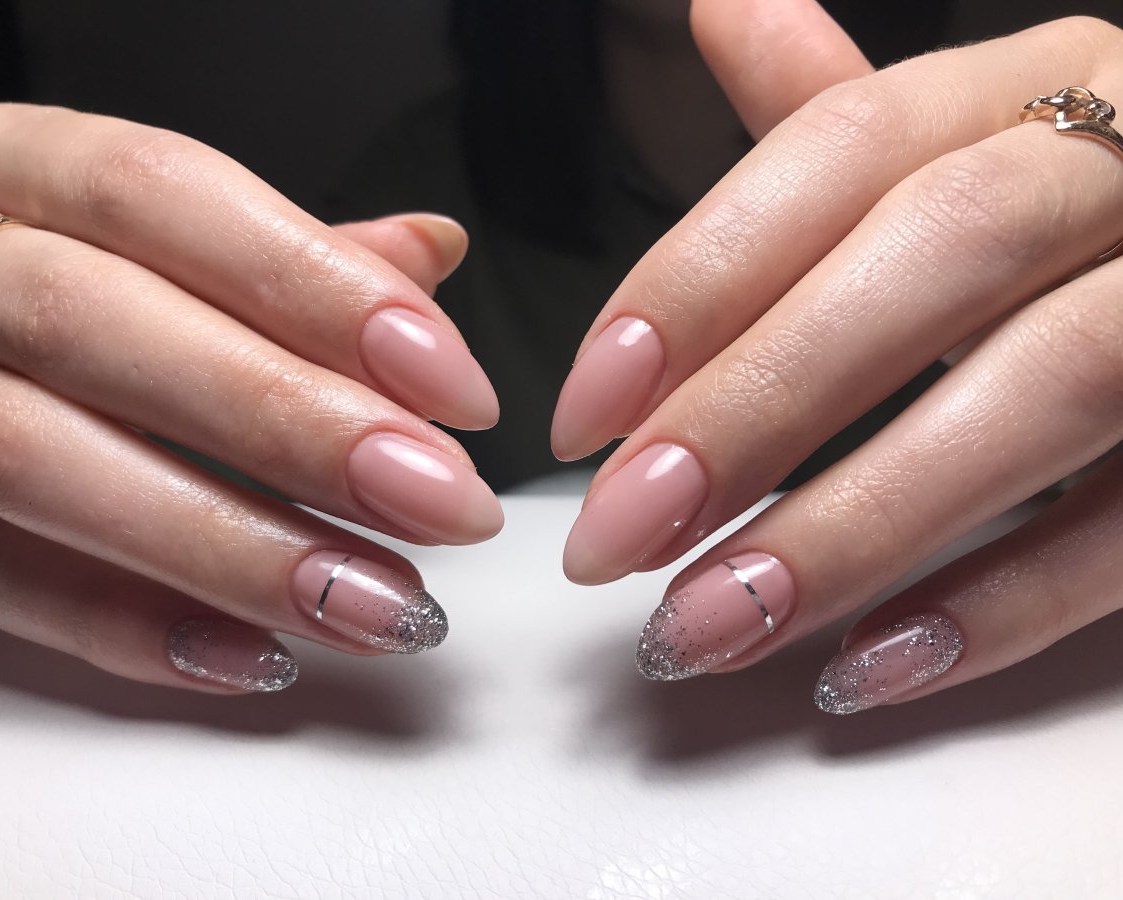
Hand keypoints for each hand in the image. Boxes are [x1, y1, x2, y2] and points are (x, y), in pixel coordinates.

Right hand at [0, 104, 502, 692]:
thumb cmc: (54, 279)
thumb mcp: (155, 236)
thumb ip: (290, 253)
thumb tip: (428, 253)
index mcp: (16, 165)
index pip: (167, 193)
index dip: (320, 287)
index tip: (451, 382)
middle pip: (94, 324)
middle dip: (287, 422)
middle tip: (437, 499)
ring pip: (34, 460)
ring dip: (228, 545)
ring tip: (377, 601)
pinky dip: (128, 627)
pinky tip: (258, 653)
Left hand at [553, 0, 1122, 711]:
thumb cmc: (1081, 222)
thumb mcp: (976, 143)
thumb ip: (846, 111)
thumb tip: (724, 12)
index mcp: (1035, 89)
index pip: (842, 146)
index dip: (697, 278)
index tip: (586, 412)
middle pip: (937, 253)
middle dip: (756, 403)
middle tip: (618, 531)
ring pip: (1045, 390)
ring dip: (852, 523)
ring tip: (707, 619)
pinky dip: (995, 606)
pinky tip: (858, 664)